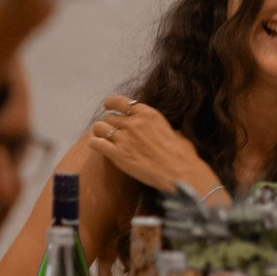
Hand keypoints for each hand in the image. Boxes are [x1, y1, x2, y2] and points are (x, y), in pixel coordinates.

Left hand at [88, 96, 221, 194]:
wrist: (180, 173)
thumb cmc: (181, 155)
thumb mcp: (173, 132)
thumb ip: (159, 127)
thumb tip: (159, 130)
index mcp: (148, 114)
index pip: (121, 102)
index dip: (111, 103)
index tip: (108, 106)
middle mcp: (134, 123)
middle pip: (109, 116)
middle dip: (110, 123)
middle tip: (112, 131)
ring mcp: (124, 138)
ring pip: (99, 127)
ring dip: (100, 132)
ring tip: (103, 137)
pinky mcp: (117, 154)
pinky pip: (96, 143)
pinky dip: (95, 143)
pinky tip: (97, 146)